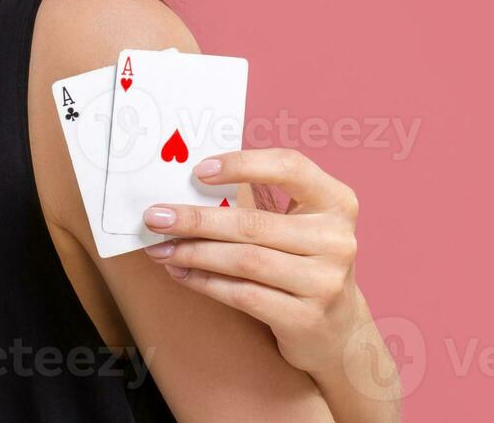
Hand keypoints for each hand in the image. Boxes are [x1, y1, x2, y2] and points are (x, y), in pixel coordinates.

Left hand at [141, 147, 367, 374]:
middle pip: (254, 223)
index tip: (197, 170)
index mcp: (337, 201)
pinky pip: (243, 294)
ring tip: (160, 248)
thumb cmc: (305, 262)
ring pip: (244, 260)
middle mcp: (337, 238)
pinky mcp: (306, 318)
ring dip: (194, 252)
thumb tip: (186, 191)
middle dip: (196, 219)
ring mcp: (325, 281)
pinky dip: (205, 282)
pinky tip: (182, 272)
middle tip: (155, 217)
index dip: (242, 164)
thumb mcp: (300, 225)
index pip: (289, 166)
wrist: (338, 329)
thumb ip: (261, 203)